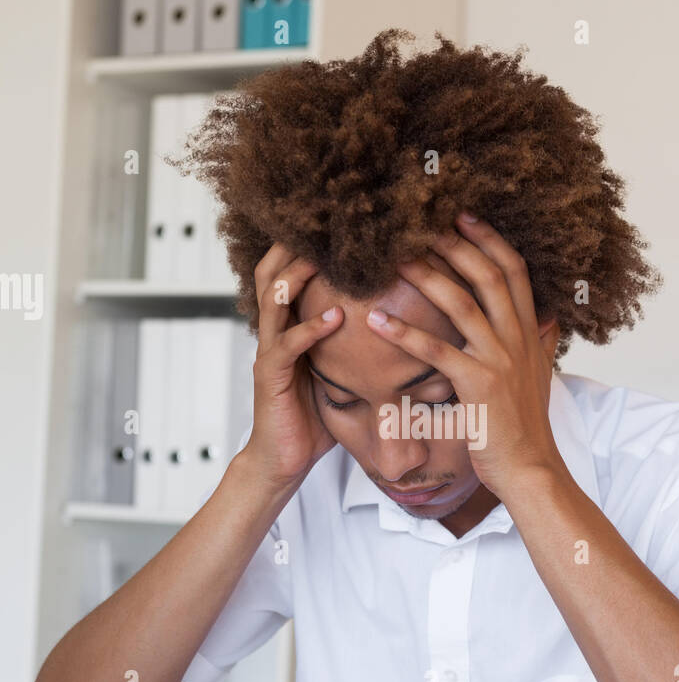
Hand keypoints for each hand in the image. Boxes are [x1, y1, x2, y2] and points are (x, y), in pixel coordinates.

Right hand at [239, 243, 343, 491]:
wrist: (283, 460)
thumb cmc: (312, 418)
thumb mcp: (339, 373)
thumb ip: (357, 347)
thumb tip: (406, 329)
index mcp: (289, 326)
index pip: (291, 271)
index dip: (309, 245)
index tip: (343, 223)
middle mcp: (274, 331)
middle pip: (271, 271)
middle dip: (293, 243)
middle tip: (325, 221)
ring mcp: (268, 352)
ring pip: (272, 298)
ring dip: (297, 273)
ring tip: (323, 255)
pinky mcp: (270, 377)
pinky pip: (286, 345)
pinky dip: (309, 327)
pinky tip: (335, 316)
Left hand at [366, 214, 562, 497]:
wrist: (530, 468)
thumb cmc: (525, 428)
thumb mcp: (540, 377)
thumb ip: (542, 344)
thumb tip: (549, 321)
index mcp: (530, 332)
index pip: (514, 271)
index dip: (489, 239)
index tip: (463, 215)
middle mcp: (518, 339)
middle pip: (489, 274)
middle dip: (456, 244)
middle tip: (422, 222)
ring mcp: (500, 360)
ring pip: (461, 303)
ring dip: (426, 275)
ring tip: (395, 257)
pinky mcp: (478, 385)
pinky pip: (437, 351)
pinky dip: (405, 333)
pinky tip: (377, 321)